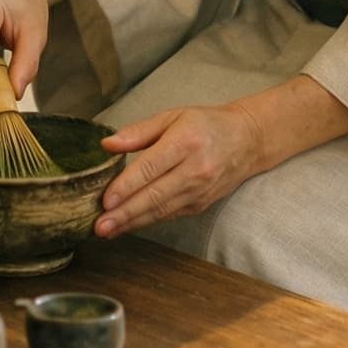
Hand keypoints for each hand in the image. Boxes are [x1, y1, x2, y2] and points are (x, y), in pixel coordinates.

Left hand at [95, 103, 267, 237]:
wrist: (247, 141)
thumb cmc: (206, 125)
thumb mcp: (173, 116)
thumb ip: (139, 131)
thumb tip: (108, 144)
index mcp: (186, 142)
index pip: (151, 167)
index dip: (127, 186)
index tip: (105, 199)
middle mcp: (195, 169)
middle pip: (154, 195)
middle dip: (125, 213)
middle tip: (99, 225)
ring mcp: (199, 190)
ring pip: (161, 210)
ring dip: (132, 222)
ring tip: (107, 230)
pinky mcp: (201, 204)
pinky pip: (170, 214)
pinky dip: (147, 221)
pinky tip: (128, 225)